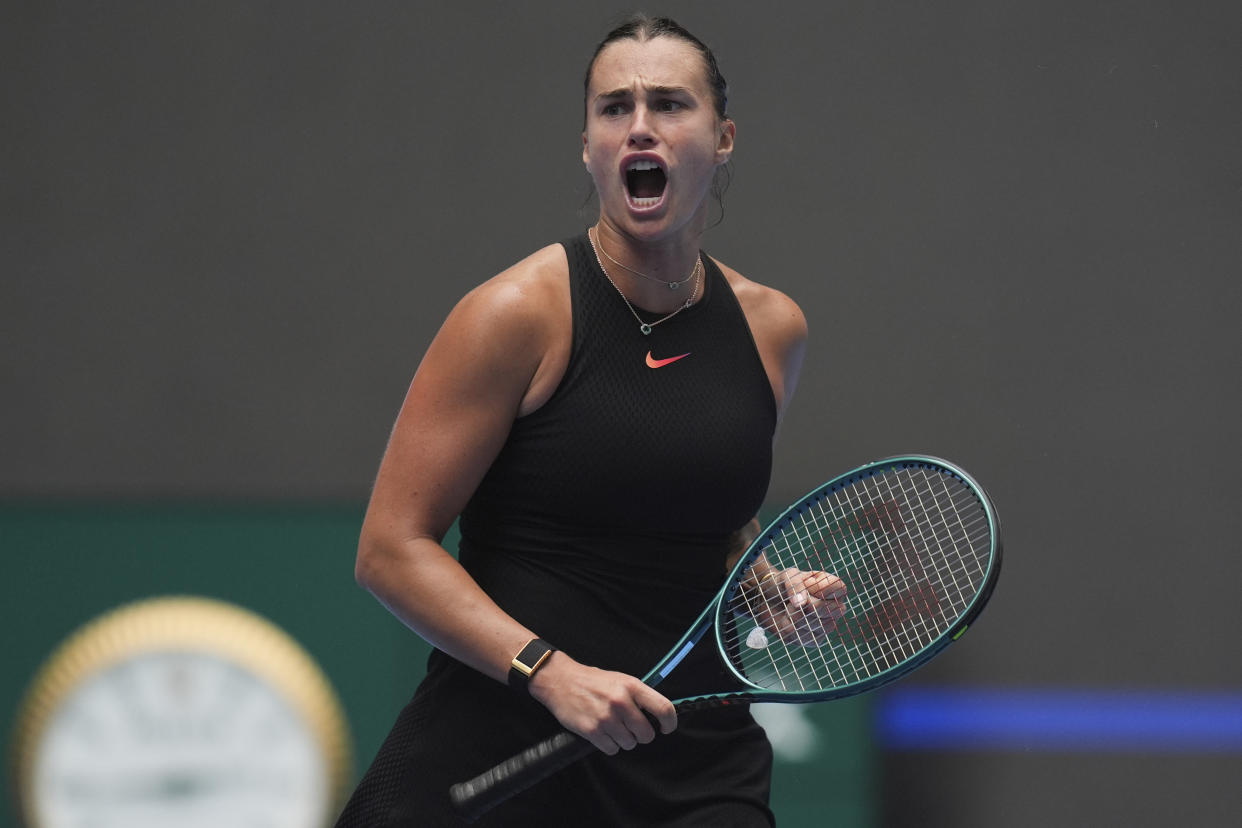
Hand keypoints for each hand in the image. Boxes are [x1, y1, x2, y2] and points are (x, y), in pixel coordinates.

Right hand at [527, 652, 676, 754]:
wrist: (561, 681)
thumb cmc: (592, 681)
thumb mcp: (620, 679)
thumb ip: (638, 696)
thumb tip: (657, 715)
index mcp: (631, 686)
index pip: (663, 708)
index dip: (669, 723)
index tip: (666, 728)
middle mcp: (621, 702)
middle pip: (646, 734)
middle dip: (641, 734)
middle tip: (632, 727)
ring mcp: (606, 718)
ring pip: (630, 744)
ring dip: (624, 740)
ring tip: (612, 726)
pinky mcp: (593, 731)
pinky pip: (612, 749)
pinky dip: (609, 744)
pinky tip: (602, 732)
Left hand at [747, 568, 847, 645]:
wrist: (768, 600)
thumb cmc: (783, 584)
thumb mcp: (788, 577)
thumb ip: (796, 586)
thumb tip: (801, 605)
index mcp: (834, 588)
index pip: (839, 588)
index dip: (818, 587)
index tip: (806, 584)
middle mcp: (835, 608)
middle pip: (826, 609)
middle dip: (804, 603)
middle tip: (795, 598)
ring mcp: (827, 626)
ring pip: (812, 624)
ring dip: (793, 614)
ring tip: (790, 608)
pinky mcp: (815, 640)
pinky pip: (802, 637)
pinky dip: (788, 627)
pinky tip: (788, 620)